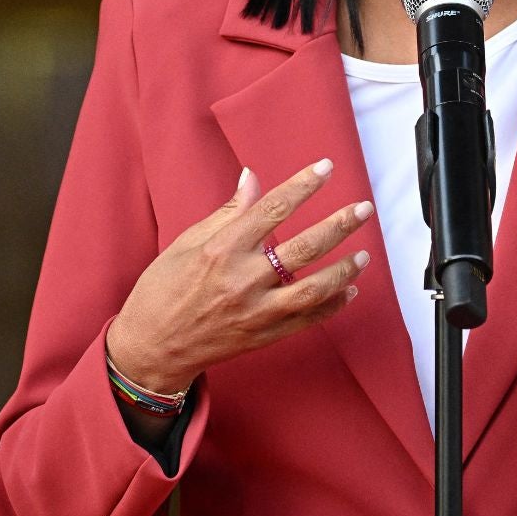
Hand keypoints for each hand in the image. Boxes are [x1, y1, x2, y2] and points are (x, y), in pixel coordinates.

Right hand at [106, 160, 372, 392]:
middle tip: (363, 208)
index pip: (273, 209)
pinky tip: (348, 290)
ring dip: (343, 269)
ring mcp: (256, 311)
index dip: (303, 186)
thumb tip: (251, 178)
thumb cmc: (162, 289)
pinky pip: (307, 320)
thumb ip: (227, 213)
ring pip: (314, 287)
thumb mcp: (185, 242)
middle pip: (303, 247)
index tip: (326, 169)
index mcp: (221, 249)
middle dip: (338, 224)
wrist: (152, 346)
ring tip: (364, 254)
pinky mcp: (263, 335)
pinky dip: (331, 305)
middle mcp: (242, 279)